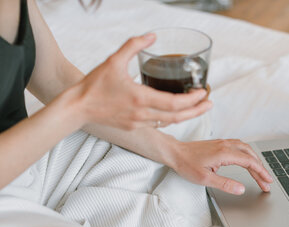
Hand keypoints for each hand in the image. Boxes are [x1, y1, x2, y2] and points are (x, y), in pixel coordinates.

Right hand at [70, 34, 211, 129]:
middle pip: (178, 117)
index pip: (175, 103)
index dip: (193, 100)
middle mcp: (143, 114)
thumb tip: (152, 36)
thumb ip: (134, 45)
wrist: (78, 107)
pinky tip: (175, 112)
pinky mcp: (134, 127)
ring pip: (169, 122)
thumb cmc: (94, 85)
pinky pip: (158, 124)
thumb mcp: (114, 60)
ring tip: (197, 107)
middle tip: (209, 103)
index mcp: (141, 98)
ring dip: (186, 116)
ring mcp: (139, 123)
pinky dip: (170, 118)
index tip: (203, 92)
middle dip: (197, 111)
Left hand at [167, 139, 272, 194]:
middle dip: (261, 169)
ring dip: (255, 160)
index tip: (267, 182)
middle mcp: (226, 145)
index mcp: (225, 153)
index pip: (249, 162)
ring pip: (246, 149)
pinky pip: (239, 146)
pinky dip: (247, 154)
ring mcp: (223, 143)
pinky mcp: (219, 143)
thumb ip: (225, 184)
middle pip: (250, 155)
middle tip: (266, 181)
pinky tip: (247, 160)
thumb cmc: (186, 164)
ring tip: (260, 172)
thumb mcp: (205, 179)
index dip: (261, 173)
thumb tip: (241, 189)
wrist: (175, 152)